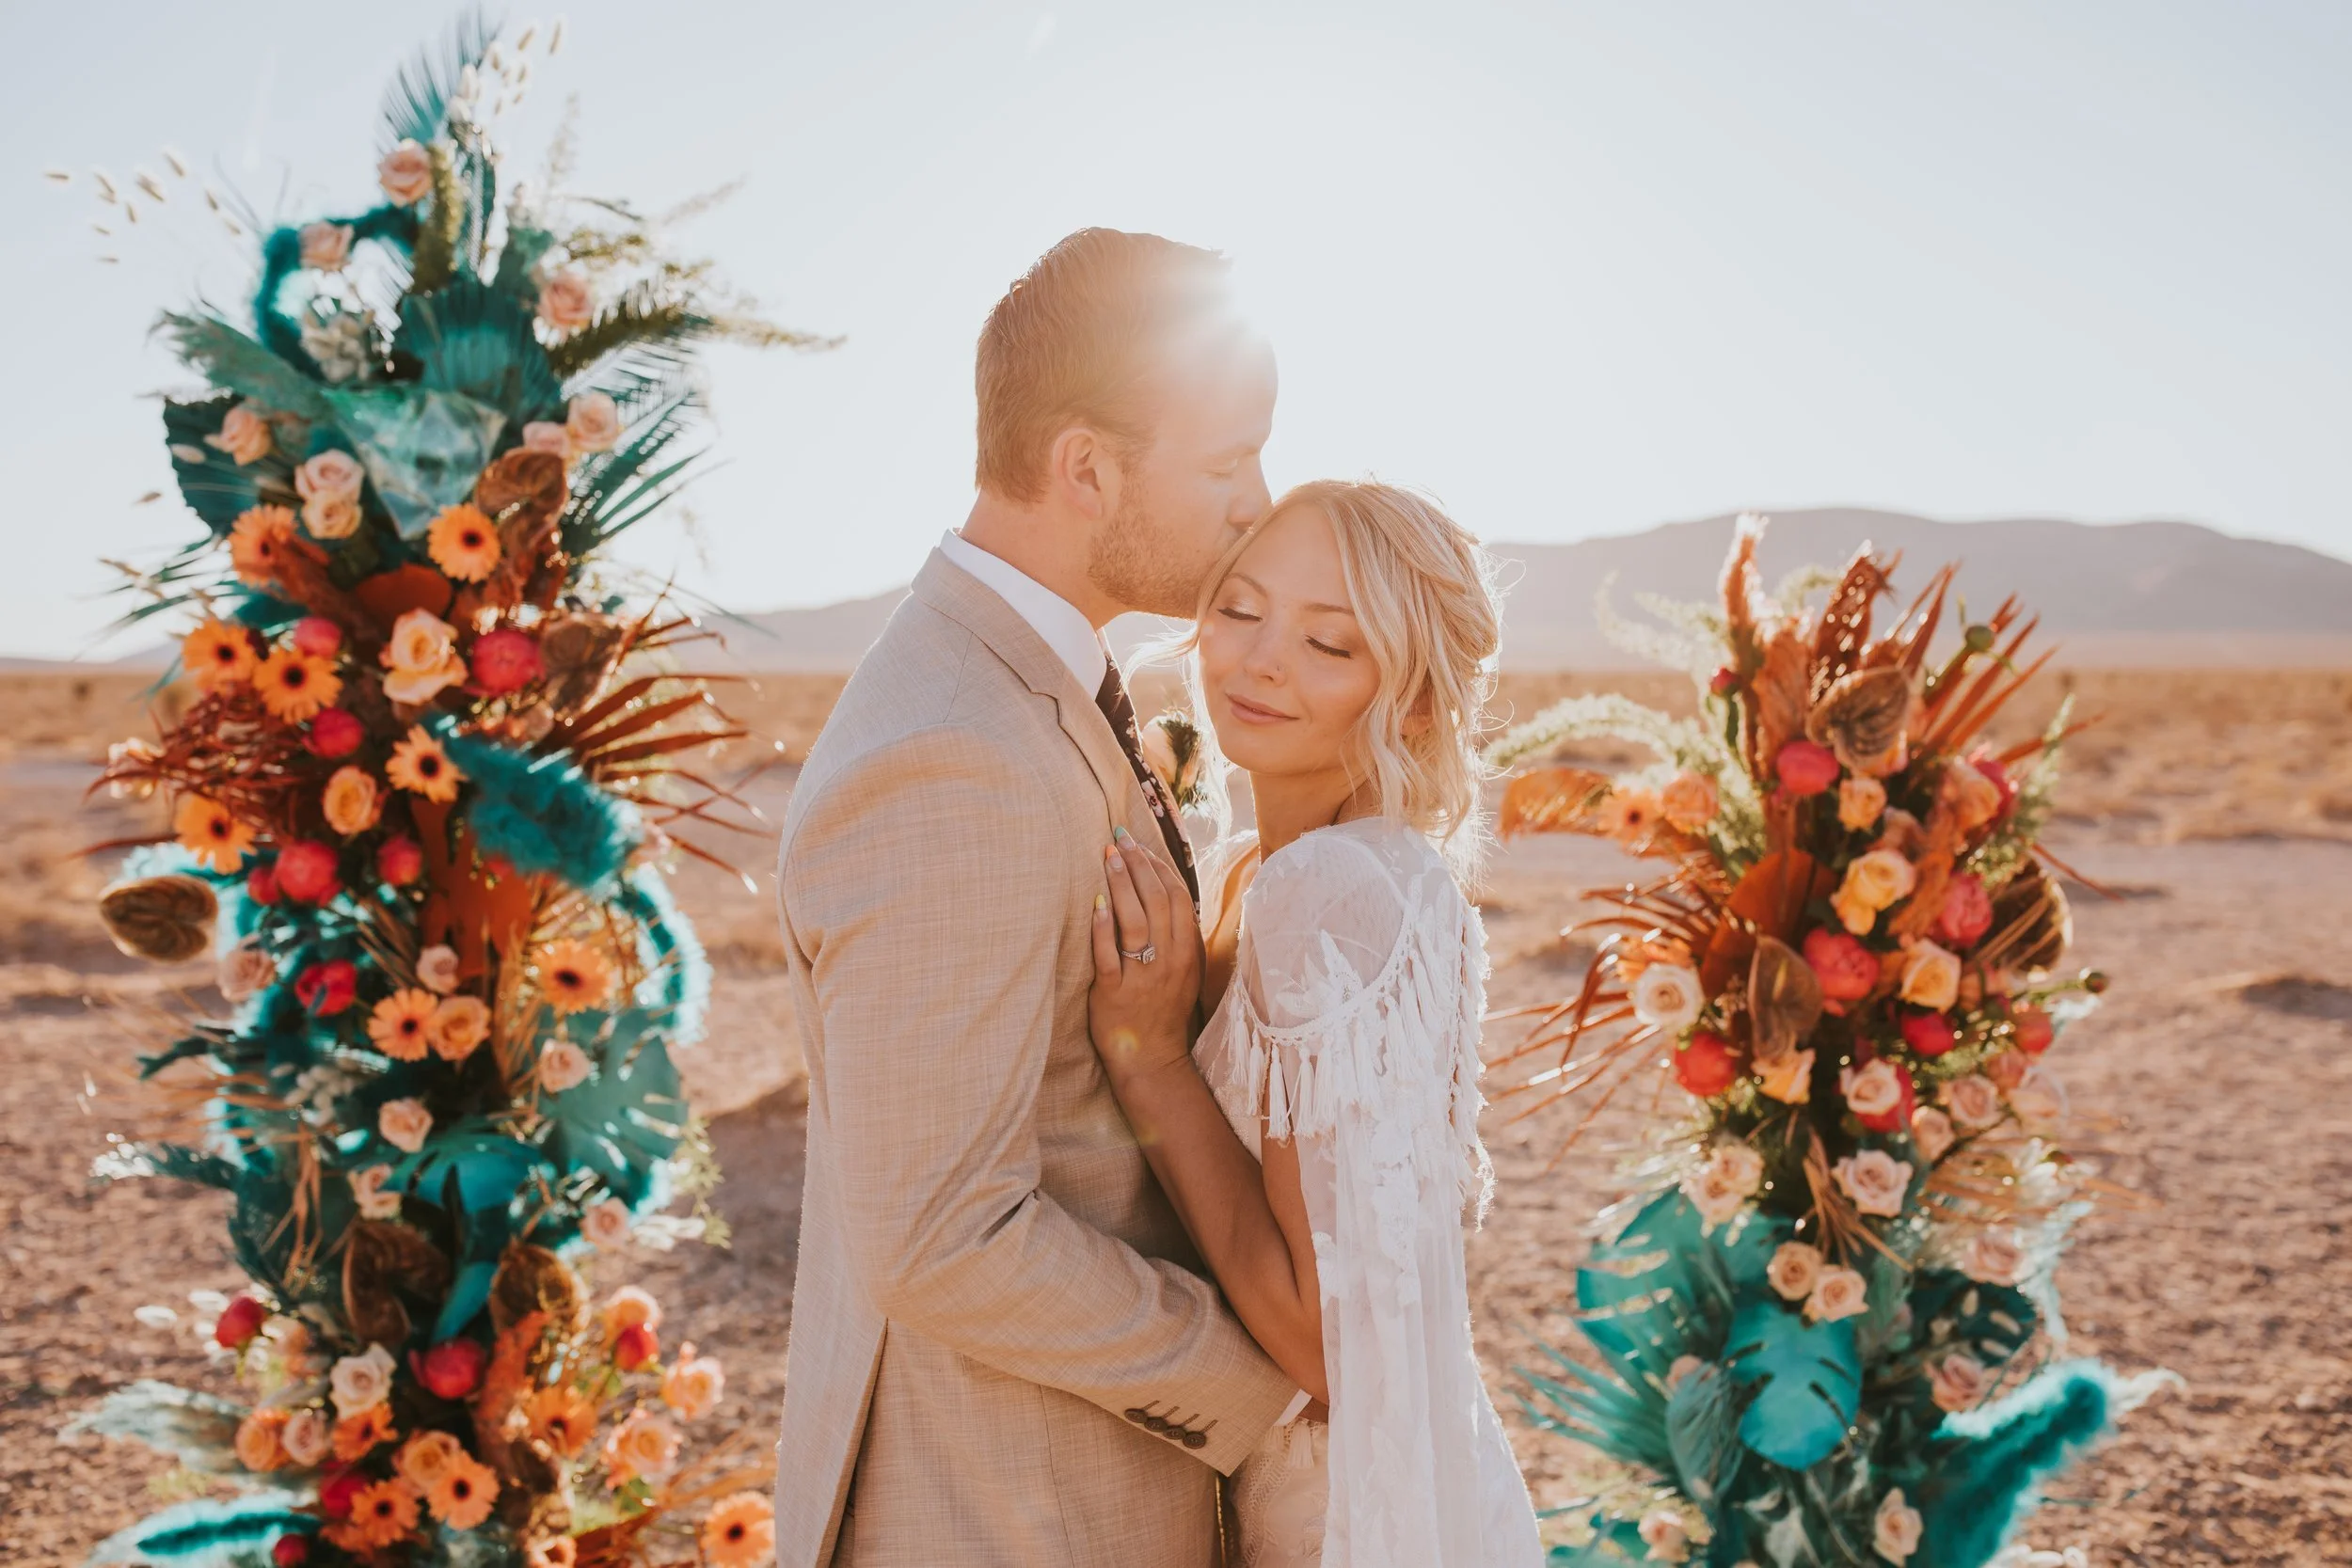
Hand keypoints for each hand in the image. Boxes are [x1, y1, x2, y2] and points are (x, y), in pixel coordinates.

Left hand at [1088, 827, 1203, 1086]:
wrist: (1152, 1059)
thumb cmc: (1162, 1010)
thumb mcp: (1181, 969)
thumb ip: (1175, 934)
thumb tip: (1162, 890)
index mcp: (1187, 951)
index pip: (1176, 897)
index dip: (1159, 866)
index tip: (1141, 844)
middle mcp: (1170, 960)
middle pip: (1156, 900)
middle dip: (1138, 864)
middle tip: (1119, 839)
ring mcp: (1144, 976)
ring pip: (1135, 920)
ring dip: (1121, 883)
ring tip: (1107, 857)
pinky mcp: (1116, 993)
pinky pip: (1110, 954)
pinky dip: (1103, 926)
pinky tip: (1097, 903)